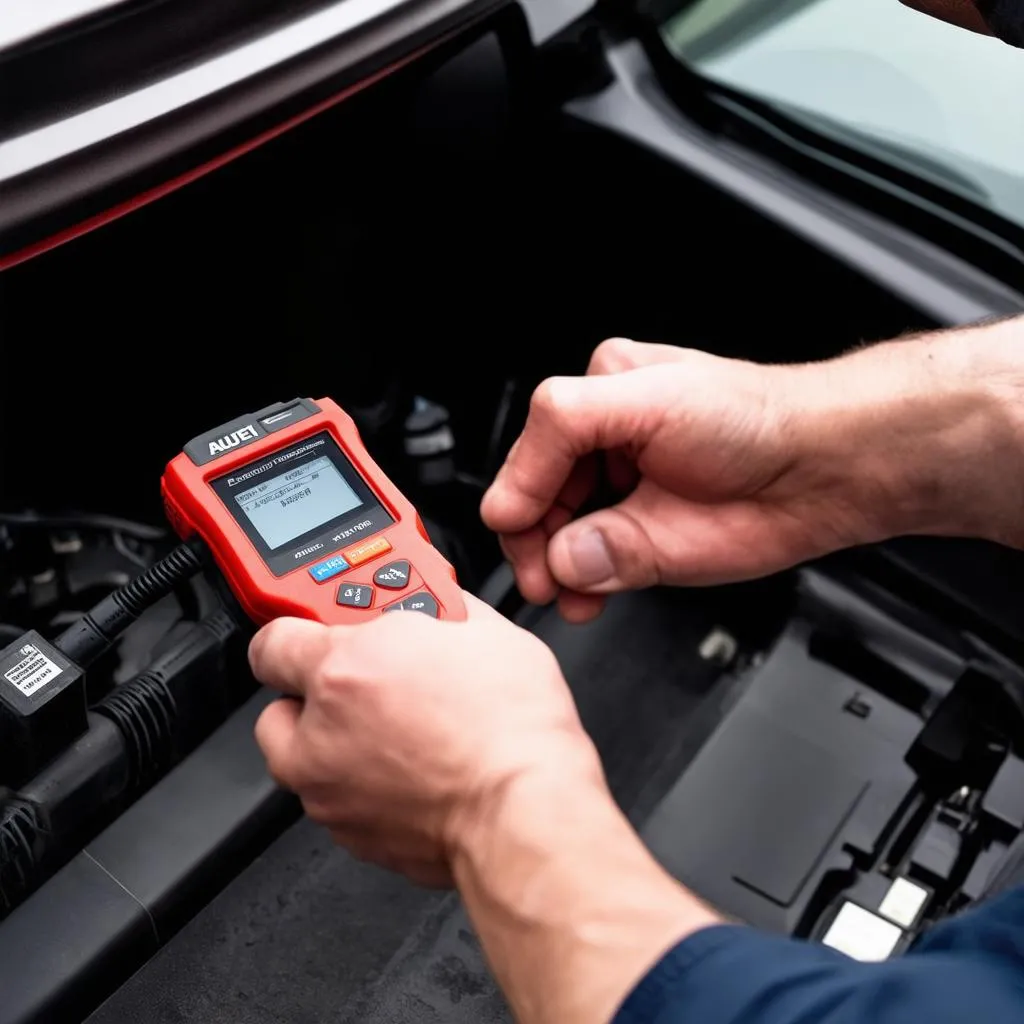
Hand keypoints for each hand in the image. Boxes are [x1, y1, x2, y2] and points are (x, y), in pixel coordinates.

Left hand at [249, 595, 601, 885]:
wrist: (527, 812)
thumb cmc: (511, 729)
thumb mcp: (483, 630)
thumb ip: (438, 610)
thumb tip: (435, 604)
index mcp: (343, 671)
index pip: (273, 639)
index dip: (299, 630)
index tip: (321, 629)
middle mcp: (319, 735)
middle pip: (279, 705)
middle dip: (315, 692)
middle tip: (369, 680)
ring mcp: (330, 793)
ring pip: (306, 761)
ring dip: (338, 744)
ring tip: (399, 731)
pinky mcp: (354, 837)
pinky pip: (342, 802)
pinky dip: (366, 787)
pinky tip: (415, 772)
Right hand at [482, 330, 1023, 621]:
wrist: (821, 469)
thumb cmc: (756, 419)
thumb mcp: (650, 403)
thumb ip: (576, 449)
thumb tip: (558, 548)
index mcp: (600, 396)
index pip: (531, 447)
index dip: (520, 491)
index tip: (514, 527)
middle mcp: (603, 446)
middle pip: (536, 498)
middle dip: (534, 538)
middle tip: (541, 574)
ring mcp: (621, 494)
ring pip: (556, 536)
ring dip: (554, 568)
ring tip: (566, 593)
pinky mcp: (640, 535)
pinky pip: (589, 564)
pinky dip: (580, 585)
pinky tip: (585, 596)